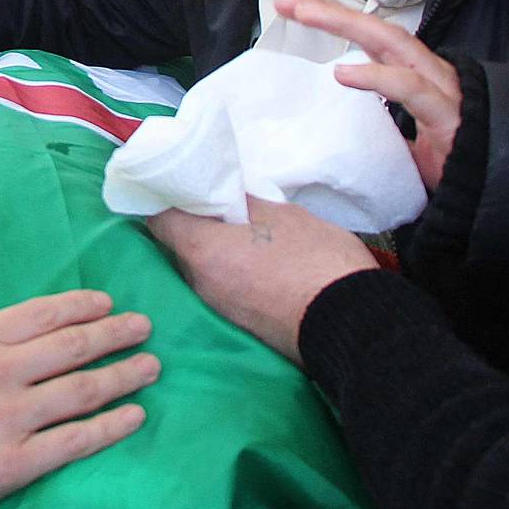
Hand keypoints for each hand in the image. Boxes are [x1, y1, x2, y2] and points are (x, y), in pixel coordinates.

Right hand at [0, 231, 157, 508]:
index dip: (82, 307)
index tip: (109, 304)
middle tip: (146, 327)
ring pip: (82, 391)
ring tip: (151, 367)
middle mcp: (0, 373)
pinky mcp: (13, 465)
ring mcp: (10, 420)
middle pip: (72, 348)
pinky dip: (109, 428)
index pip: (43, 314)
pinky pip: (73, 443)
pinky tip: (134, 418)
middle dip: (116, 335)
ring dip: (122, 376)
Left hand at [148, 198, 376, 364]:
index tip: (183, 185)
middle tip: (217, 201)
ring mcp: (218, 307)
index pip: (159, 219)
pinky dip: (231, 270)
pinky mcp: (240, 323)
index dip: (167, 198)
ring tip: (240, 228)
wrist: (349, 321)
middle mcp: (198, 282)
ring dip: (214, 249)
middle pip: (179, 245)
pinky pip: (223, 288)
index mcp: (199, 250)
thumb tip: (225, 196)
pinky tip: (255, 258)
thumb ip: (243, 203)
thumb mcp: (281, 214)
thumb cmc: (312, 258)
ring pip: (203, 268)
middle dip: (194, 223)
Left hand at [274, 0, 462, 189]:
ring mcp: (440, 89)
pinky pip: (412, 89)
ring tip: (306, 16)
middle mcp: (428, 73)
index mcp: (415, 76)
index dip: (335, 21)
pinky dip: (377, 78)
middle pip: (377, 30)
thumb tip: (332, 127)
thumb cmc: (448, 163)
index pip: (373, 39)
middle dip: (331, 12)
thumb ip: (373, 125)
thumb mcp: (399, 142)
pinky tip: (344, 73)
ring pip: (393, 44)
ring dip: (346, 24)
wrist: (490, 191)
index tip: (291, 10)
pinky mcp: (448, 115)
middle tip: (287, 2)